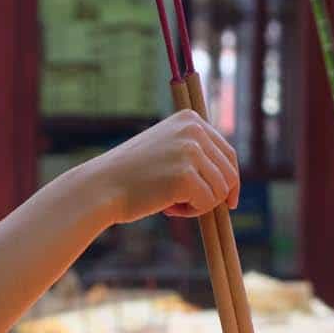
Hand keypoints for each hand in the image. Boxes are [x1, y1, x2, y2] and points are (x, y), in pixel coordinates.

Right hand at [89, 111, 239, 224]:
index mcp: (190, 119)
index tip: (229, 201)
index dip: (231, 180)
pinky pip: (207, 204)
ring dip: (200, 204)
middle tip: (188, 205)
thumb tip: (230, 180)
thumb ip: (193, 154)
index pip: (227, 153)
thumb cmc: (132, 175)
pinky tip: (168, 207)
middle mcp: (194, 130)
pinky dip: (191, 213)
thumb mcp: (166, 150)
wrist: (102, 186)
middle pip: (230, 173)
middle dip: (215, 196)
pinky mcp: (186, 176)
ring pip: (220, 190)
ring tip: (172, 203)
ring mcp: (190, 152)